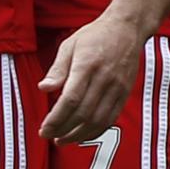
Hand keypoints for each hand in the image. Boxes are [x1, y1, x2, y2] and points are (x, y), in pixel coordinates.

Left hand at [38, 11, 142, 143]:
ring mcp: (116, 87)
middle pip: (82, 113)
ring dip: (78, 135)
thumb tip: (43, 88)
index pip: (70, 99)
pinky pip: (110, 119)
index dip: (56, 119)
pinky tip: (82, 135)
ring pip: (97, 120)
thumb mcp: (70, 45)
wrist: (126, 28)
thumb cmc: (94, 35)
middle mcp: (103, 78)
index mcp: (86, 64)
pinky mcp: (124, 93)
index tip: (44, 128)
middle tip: (49, 136)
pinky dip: (95, 131)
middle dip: (63, 130)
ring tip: (63, 140)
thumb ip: (57, 69)